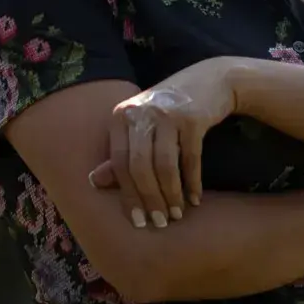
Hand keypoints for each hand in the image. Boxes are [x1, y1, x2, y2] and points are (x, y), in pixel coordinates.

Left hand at [86, 57, 240, 228]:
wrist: (210, 80)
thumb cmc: (169, 109)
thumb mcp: (140, 125)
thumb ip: (121, 152)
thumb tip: (93, 181)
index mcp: (121, 116)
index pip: (119, 162)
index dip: (127, 194)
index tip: (137, 220)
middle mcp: (140, 112)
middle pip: (140, 166)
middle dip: (149, 198)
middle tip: (159, 222)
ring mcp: (167, 113)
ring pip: (165, 165)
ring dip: (171, 194)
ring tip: (177, 214)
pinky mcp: (193, 118)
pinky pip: (190, 158)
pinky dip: (192, 182)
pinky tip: (195, 199)